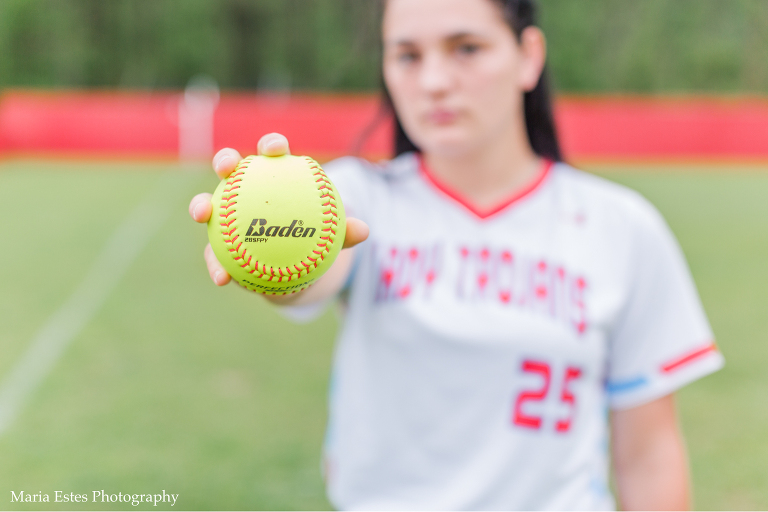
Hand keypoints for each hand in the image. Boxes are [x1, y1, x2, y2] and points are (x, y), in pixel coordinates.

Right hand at [188, 132, 369, 287]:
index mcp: (275, 179)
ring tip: (202, 213)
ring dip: (201, 205)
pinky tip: (221, 278)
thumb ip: (343, 231)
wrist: (295, 268)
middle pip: (232, 169)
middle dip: (226, 160)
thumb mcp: (332, 236)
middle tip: (228, 166)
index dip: (271, 145)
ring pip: (211, 206)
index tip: (274, 148)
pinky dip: (216, 265)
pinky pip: (215, 253)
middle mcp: (246, 192)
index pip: (273, 155)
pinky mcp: (220, 247)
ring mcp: (228, 218)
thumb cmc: (313, 239)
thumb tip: (363, 230)